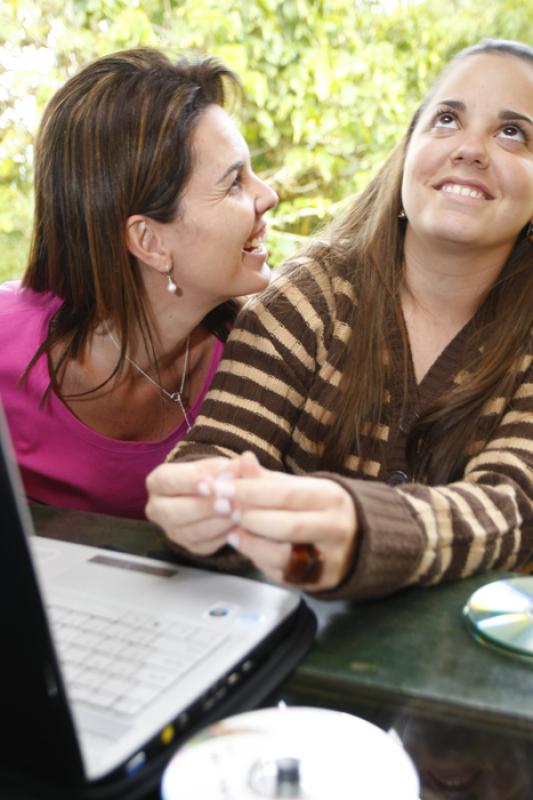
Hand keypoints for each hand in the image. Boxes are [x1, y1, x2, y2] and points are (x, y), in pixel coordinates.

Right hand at [145, 456, 242, 554]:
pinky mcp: (189, 546)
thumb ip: (231, 466)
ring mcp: (172, 530)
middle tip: (228, 503)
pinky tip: (238, 526)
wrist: (216, 495)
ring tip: (239, 513)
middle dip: (204, 508)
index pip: (169, 482)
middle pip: (174, 512)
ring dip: (217, 523)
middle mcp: (157, 508)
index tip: (210, 485)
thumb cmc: (214, 475)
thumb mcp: (220, 466)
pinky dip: (223, 535)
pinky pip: (205, 545)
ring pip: (191, 532)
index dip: (190, 483)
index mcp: (159, 481)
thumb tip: (247, 461)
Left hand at [211, 453, 357, 590]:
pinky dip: (258, 559)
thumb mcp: (300, 487)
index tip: (224, 488)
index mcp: (330, 498)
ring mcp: (329, 558)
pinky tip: (247, 545)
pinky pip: (281, 573)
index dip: (252, 491)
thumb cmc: (318, 508)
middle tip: (225, 509)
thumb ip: (268, 478)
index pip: (287, 494)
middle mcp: (335, 528)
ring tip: (232, 530)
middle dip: (249, 517)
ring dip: (250, 543)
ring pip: (282, 555)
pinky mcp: (318, 581)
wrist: (356, 539)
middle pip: (286, 525)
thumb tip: (242, 460)